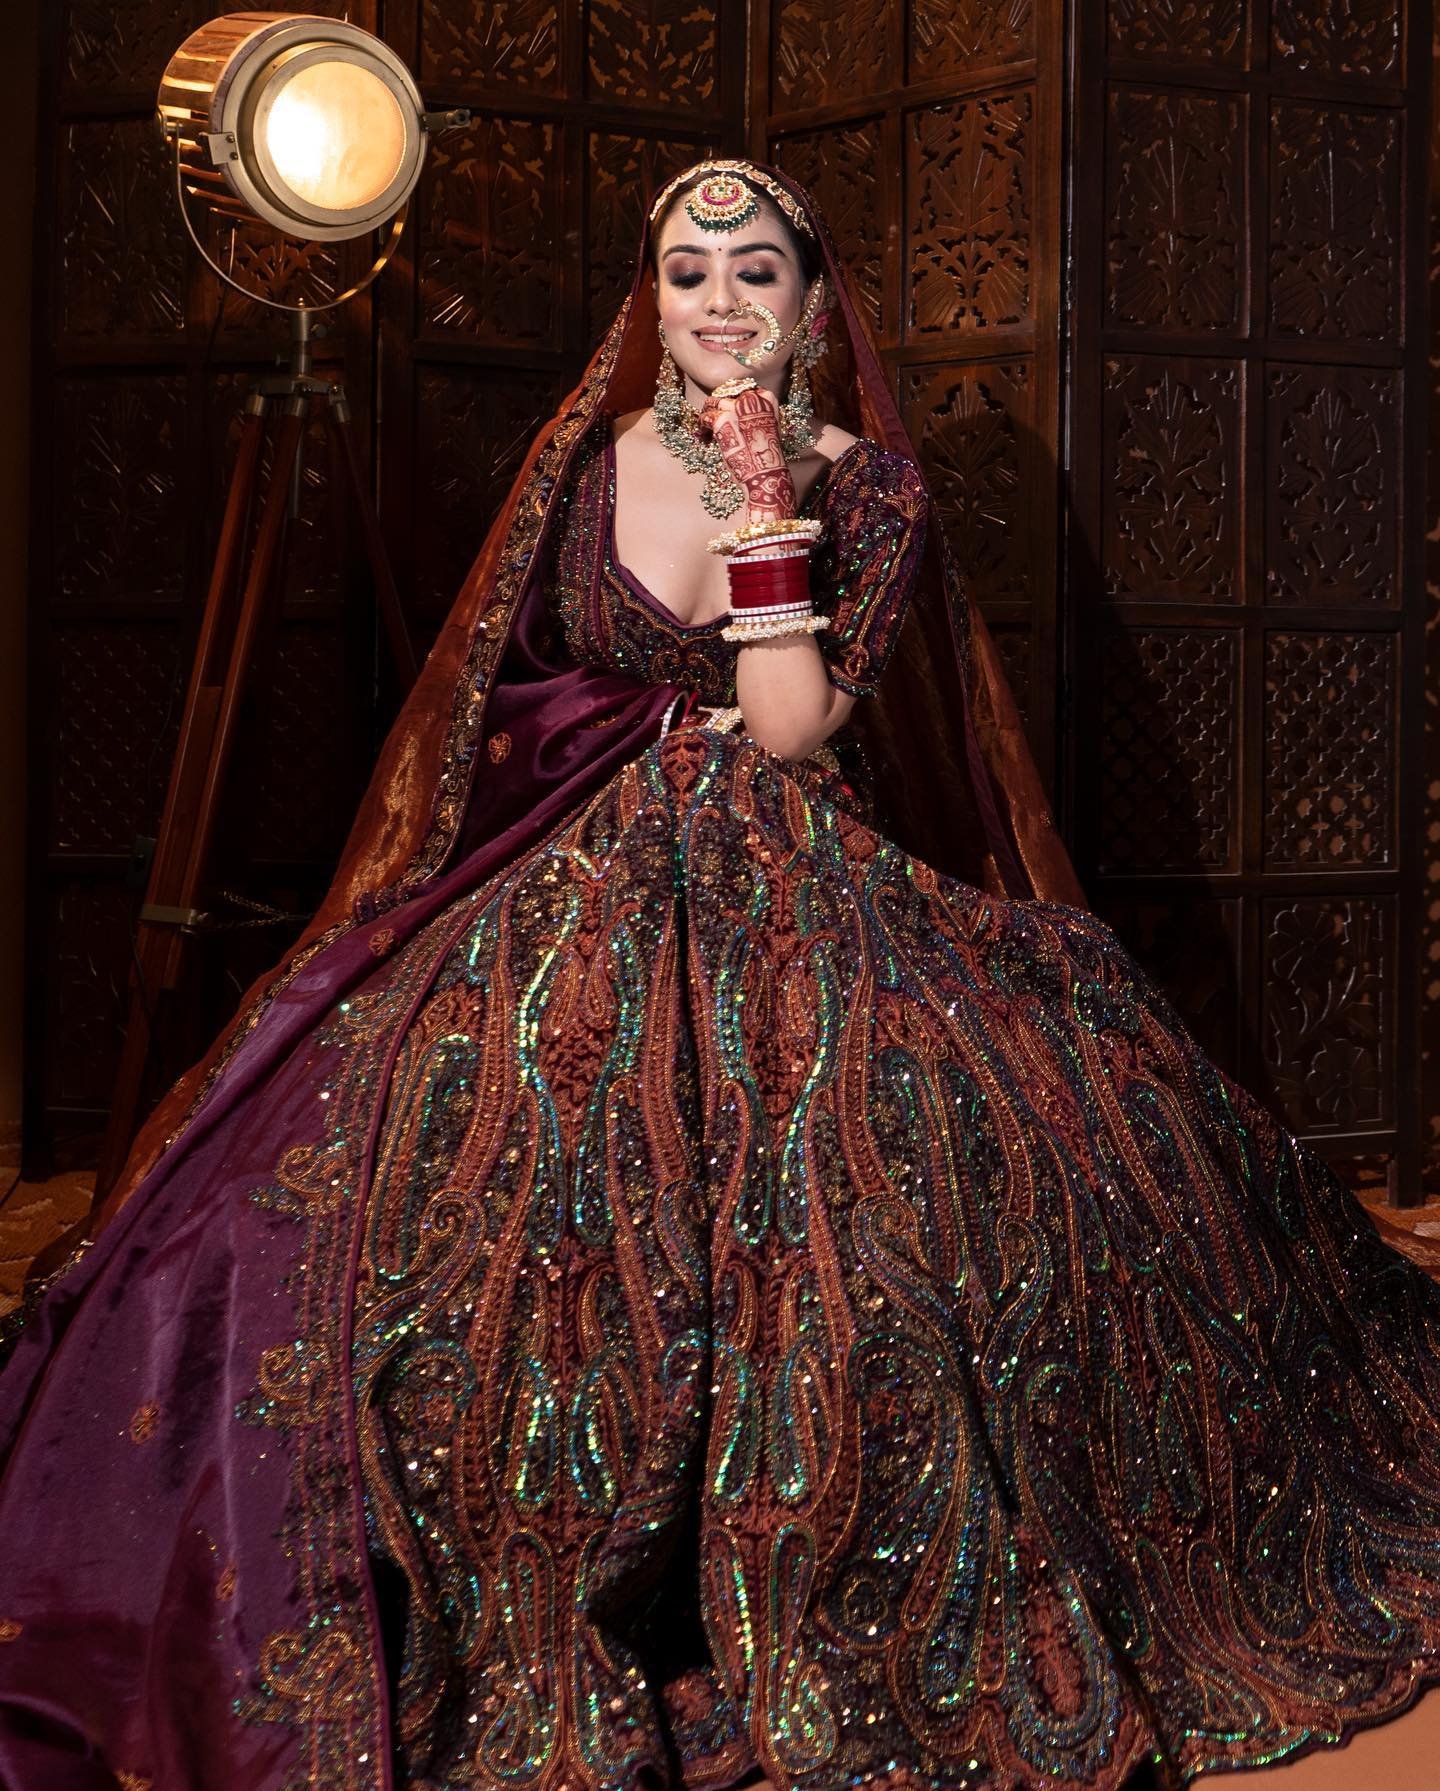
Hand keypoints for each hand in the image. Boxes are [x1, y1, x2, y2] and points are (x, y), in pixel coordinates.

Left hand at [700, 383, 795, 522]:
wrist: (765, 472)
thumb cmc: (766, 456)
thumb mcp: (766, 427)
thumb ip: (753, 415)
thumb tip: (735, 412)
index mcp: (766, 398)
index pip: (744, 388)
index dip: (733, 398)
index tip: (727, 408)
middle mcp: (751, 398)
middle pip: (726, 393)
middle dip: (718, 405)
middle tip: (713, 417)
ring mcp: (735, 408)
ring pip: (713, 402)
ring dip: (707, 414)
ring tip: (706, 428)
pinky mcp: (722, 420)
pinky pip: (705, 416)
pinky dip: (702, 426)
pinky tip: (705, 437)